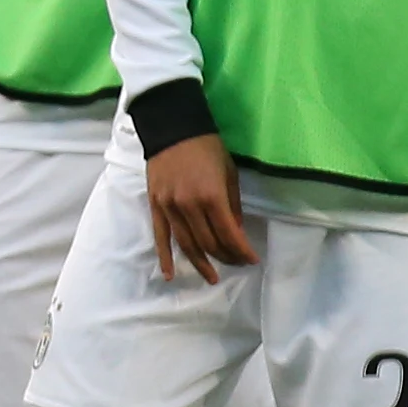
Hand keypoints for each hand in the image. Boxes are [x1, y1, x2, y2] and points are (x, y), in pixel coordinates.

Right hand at [144, 133, 253, 283]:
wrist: (173, 129)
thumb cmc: (207, 148)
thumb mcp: (229, 173)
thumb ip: (232, 205)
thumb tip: (235, 232)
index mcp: (212, 197)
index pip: (229, 234)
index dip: (242, 251)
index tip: (251, 259)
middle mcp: (190, 206)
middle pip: (209, 243)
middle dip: (225, 257)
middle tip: (236, 263)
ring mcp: (170, 208)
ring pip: (187, 244)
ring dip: (200, 263)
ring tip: (211, 277)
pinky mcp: (156, 206)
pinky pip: (161, 236)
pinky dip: (165, 257)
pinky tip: (170, 274)